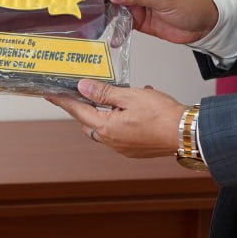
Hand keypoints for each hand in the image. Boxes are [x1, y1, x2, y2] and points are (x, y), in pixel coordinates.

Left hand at [47, 79, 184, 158]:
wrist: (185, 133)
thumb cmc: (161, 114)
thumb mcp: (129, 96)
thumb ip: (104, 93)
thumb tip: (83, 88)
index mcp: (107, 128)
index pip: (78, 111)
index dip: (63, 101)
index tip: (51, 95)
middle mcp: (112, 142)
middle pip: (89, 123)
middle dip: (86, 108)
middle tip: (87, 92)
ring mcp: (124, 148)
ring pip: (106, 129)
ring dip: (107, 114)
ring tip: (120, 96)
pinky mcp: (135, 149)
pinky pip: (121, 133)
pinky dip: (121, 120)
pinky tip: (135, 107)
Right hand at [108, 0, 218, 43]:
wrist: (204, 27)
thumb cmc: (191, 3)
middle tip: (92, 7)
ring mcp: (137, 3)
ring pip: (116, 7)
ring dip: (109, 16)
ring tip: (100, 24)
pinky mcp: (138, 19)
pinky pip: (123, 23)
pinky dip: (118, 31)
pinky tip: (114, 38)